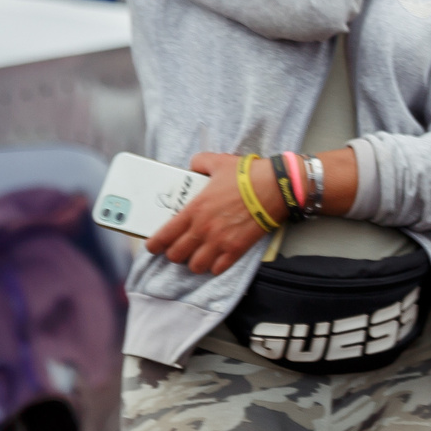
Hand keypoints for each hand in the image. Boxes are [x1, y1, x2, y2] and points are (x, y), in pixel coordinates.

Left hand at [147, 153, 277, 276]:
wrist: (276, 187)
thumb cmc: (247, 175)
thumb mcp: (218, 161)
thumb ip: (199, 163)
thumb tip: (193, 166)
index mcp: (194, 210)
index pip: (163, 237)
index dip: (154, 245)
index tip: (154, 246)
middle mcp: (203, 229)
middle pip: (176, 255)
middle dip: (174, 254)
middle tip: (179, 249)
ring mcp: (220, 242)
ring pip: (195, 266)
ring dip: (194, 263)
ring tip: (198, 257)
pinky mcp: (238, 248)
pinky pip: (219, 268)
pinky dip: (215, 267)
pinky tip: (216, 261)